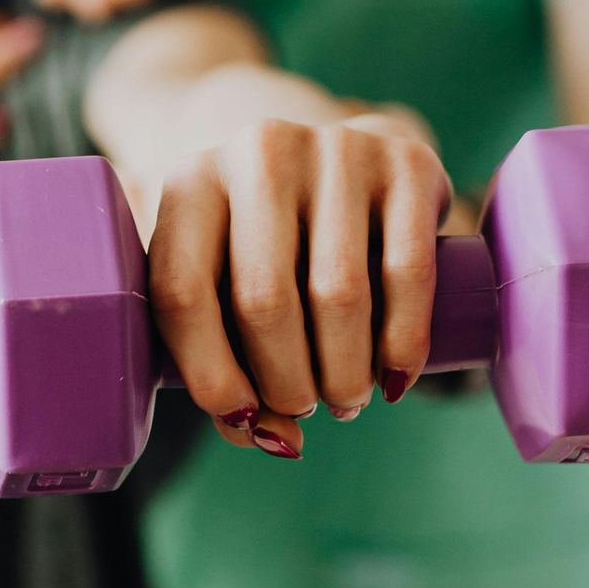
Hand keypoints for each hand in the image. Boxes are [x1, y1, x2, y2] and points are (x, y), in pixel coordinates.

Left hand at [146, 113, 451, 455]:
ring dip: (344, 372)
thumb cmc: (261, 239)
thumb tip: (271, 437)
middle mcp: (258, 153)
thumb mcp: (220, 275)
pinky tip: (394, 377)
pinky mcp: (405, 162)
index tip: (241, 418)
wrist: (335, 156)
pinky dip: (403, 342)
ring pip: (338, 294)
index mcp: (190, 183)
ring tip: (346, 400)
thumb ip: (221, 355)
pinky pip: (406, 271)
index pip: (183, 291)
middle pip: (263, 300)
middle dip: (285, 382)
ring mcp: (335, 150)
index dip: (209, 372)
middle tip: (302, 410)